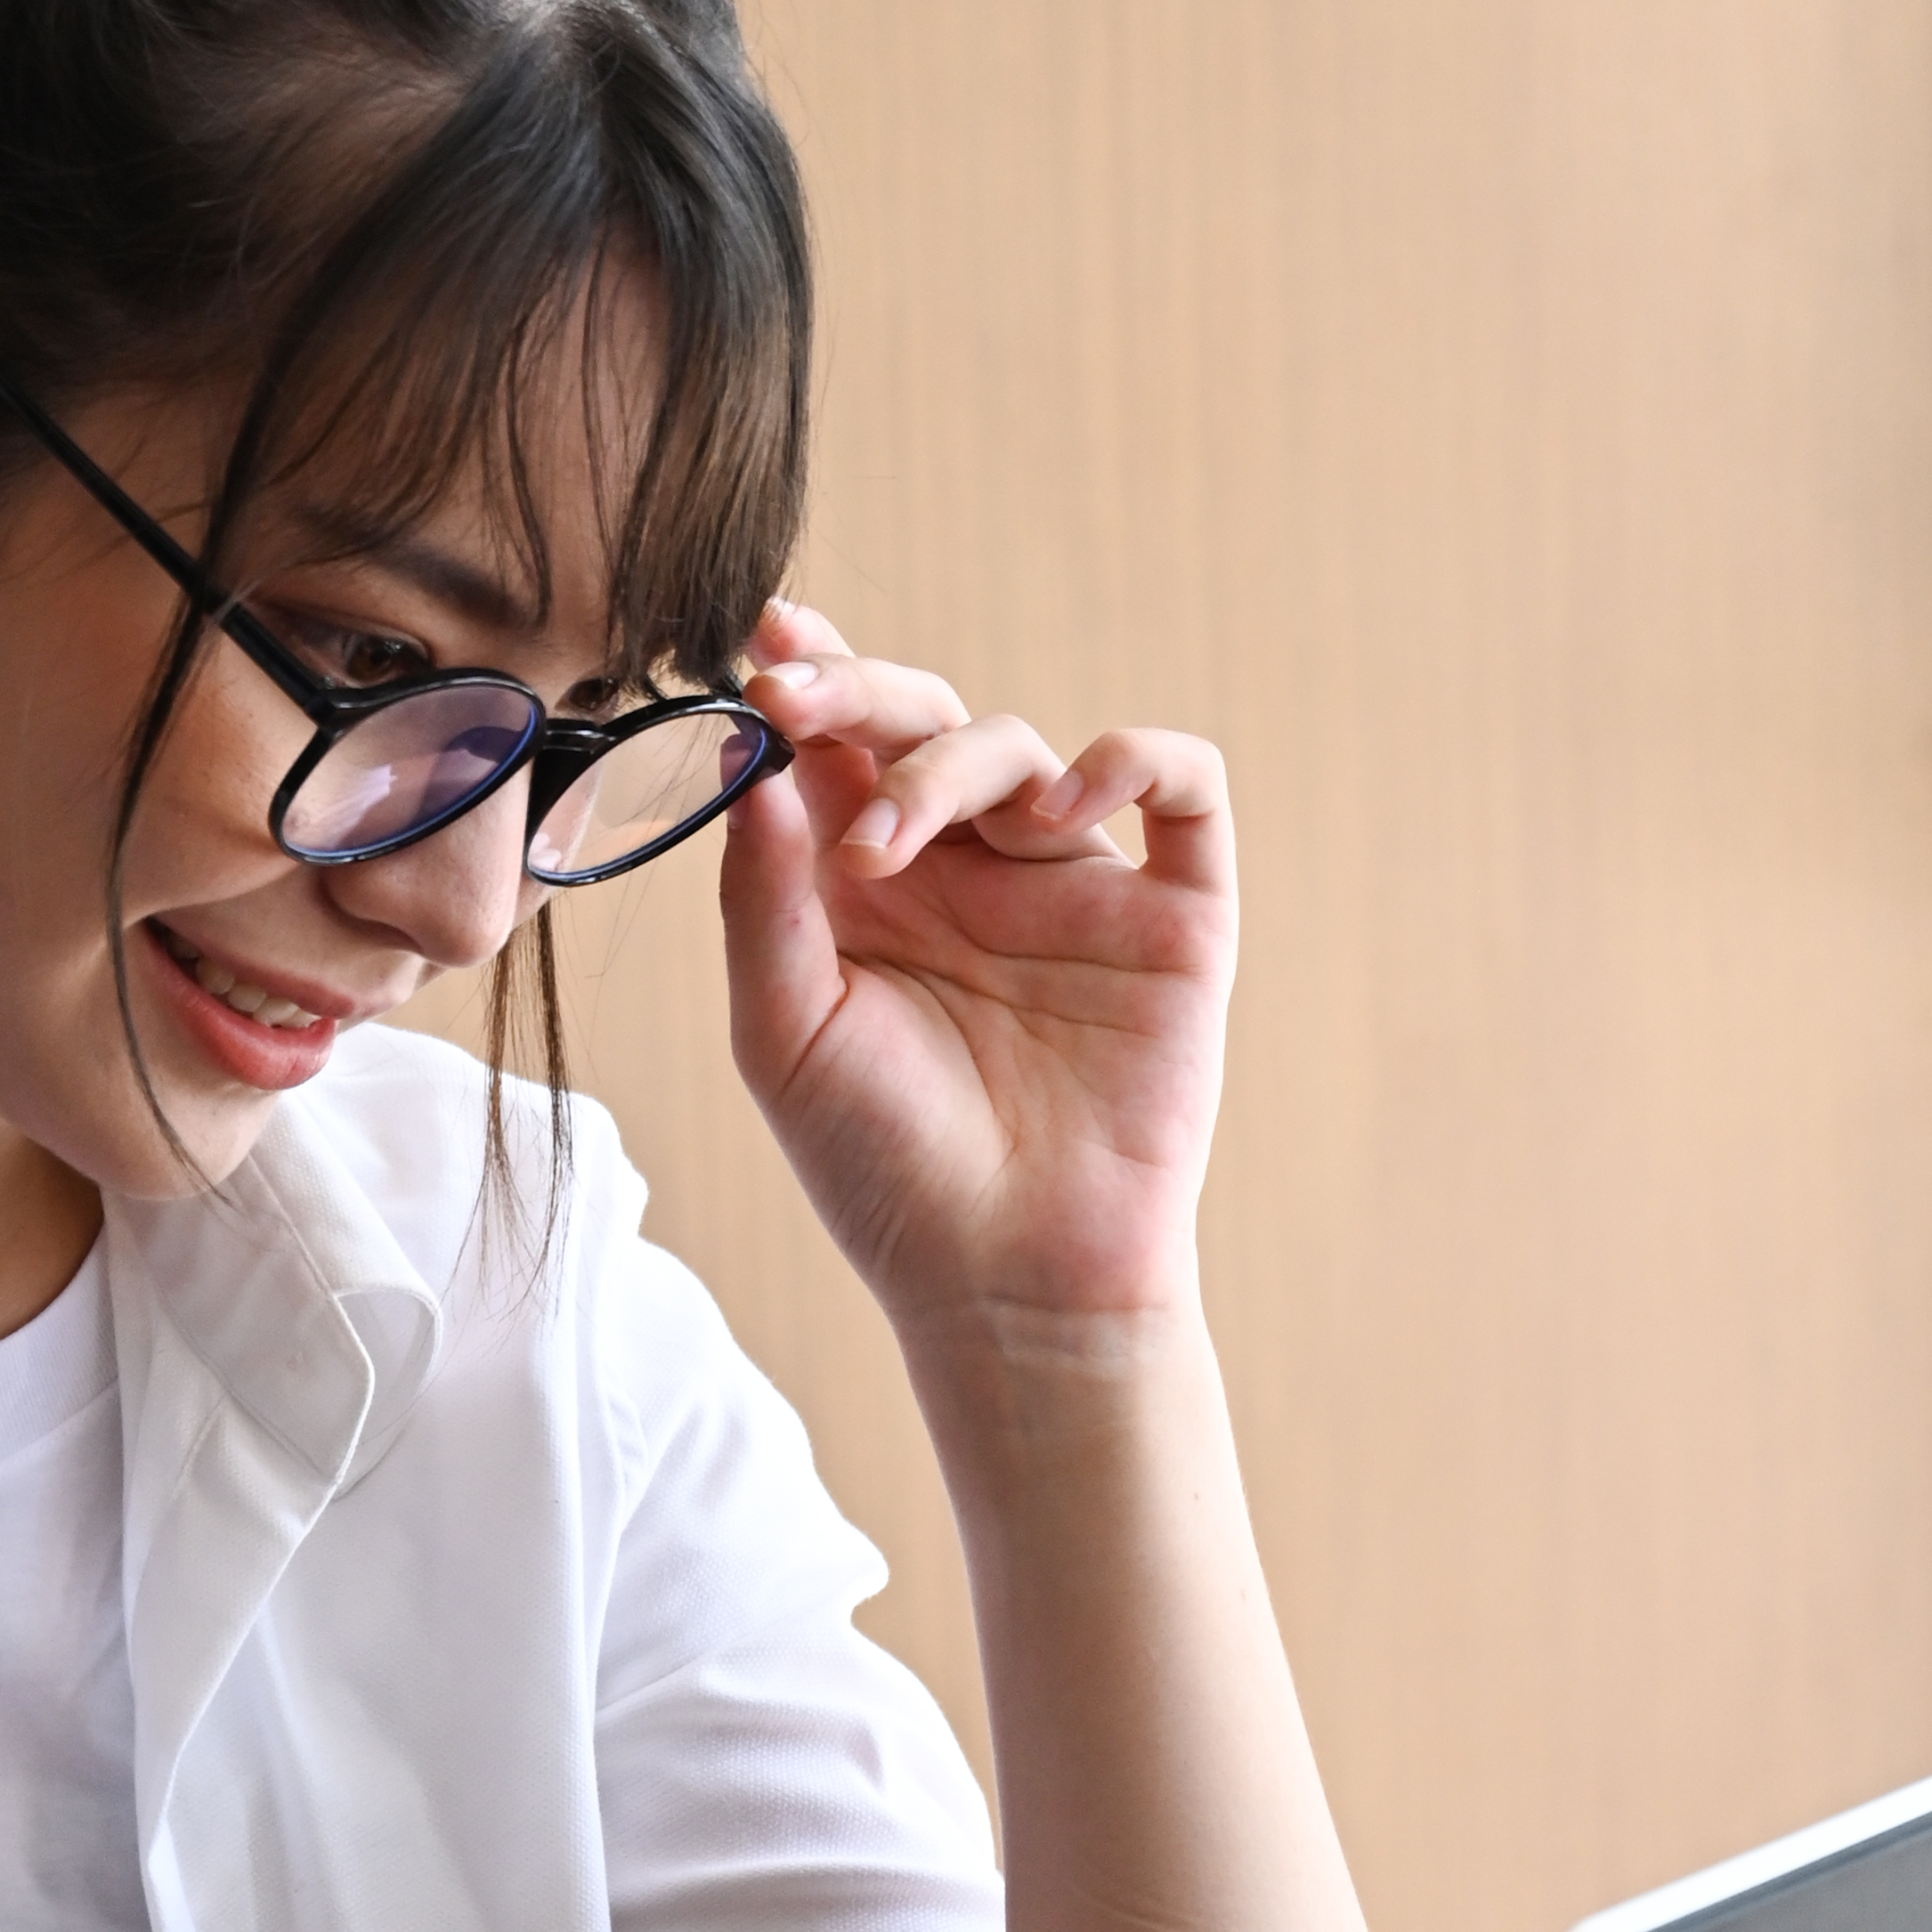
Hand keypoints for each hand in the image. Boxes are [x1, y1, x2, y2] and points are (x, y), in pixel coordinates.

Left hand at [720, 596, 1234, 1342]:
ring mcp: (1074, 889)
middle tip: (793, 699)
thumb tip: (748, 765)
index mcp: (871, 891)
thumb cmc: (886, 1173)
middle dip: (859, 691)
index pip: (840, 751)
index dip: (810, 680)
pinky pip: (1183, 788)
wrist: (1007, 1284)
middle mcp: (972, 873)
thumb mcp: (784, 1035)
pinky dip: (1130, 760)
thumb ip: (761, 898)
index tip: (762, 647)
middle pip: (928, 722)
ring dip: (948, 766)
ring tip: (886, 844)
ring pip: (1025, 748)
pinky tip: (1058, 808)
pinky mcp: (1174, 919)